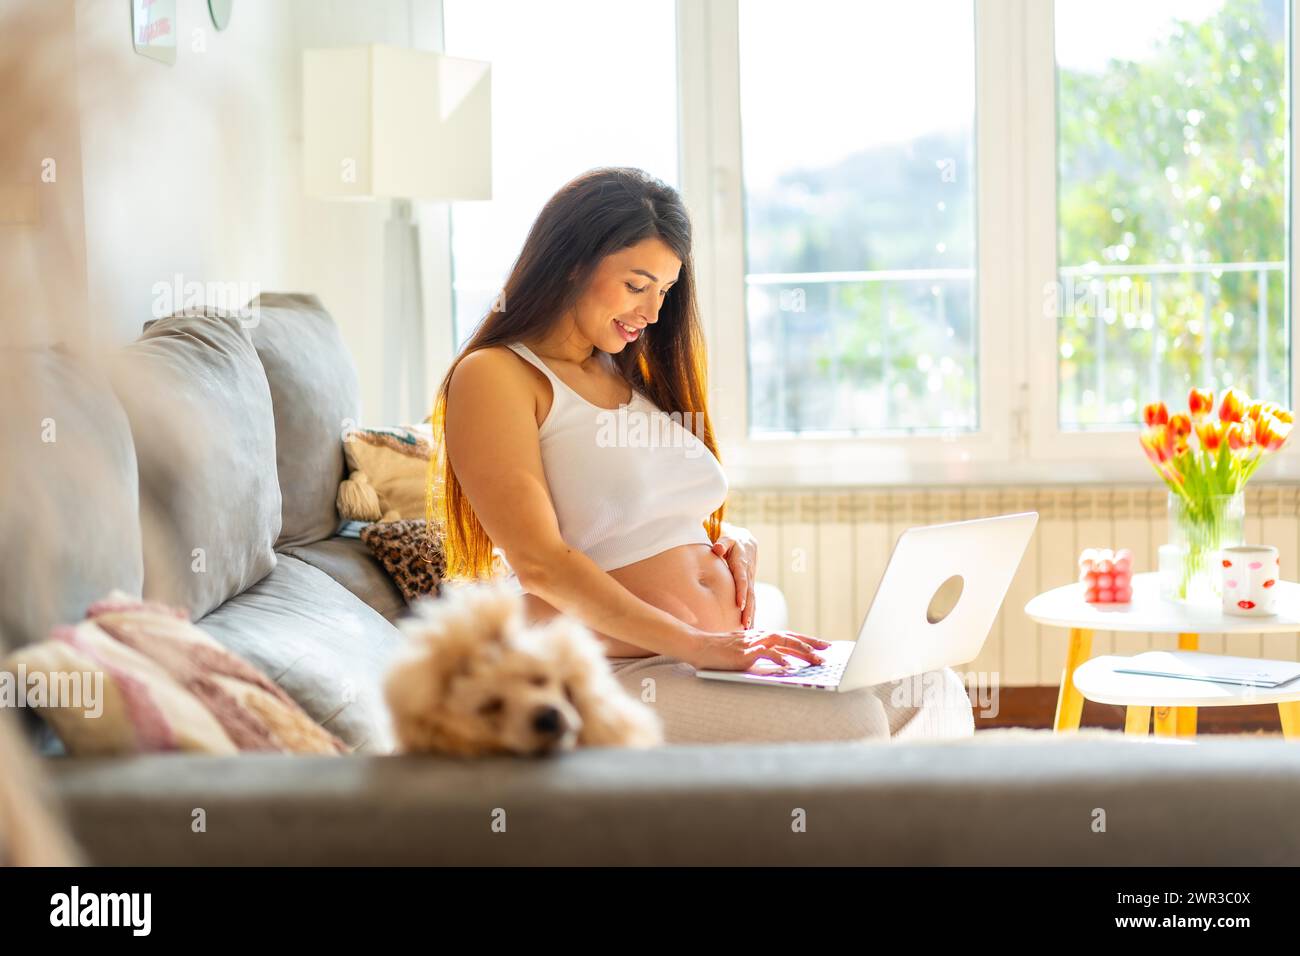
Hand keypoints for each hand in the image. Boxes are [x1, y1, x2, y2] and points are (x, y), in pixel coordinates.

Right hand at [683, 627, 830, 671]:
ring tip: (817, 659)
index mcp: (760, 636)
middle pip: (790, 637)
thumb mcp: (742, 652)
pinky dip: (780, 659)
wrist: (698, 647)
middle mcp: (758, 636)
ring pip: (783, 643)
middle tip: (828, 650)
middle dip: (811, 643)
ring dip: (801, 651)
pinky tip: (790, 666)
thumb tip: (779, 664)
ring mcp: (752, 643)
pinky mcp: (744, 652)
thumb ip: (759, 655)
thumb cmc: (718, 653)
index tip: (821, 645)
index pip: (787, 636)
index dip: (806, 640)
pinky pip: (766, 654)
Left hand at [712, 524, 757, 627]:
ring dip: (751, 615)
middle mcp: (749, 575)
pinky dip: (752, 614)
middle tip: (745, 625)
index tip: (739, 605)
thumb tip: (717, 548)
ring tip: (749, 631)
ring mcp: (751, 582)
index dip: (742, 593)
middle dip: (748, 610)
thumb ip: (723, 542)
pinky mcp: (750, 588)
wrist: (746, 542)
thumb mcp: (727, 538)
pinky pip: (752, 602)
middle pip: (750, 595)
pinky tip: (750, 628)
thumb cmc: (732, 541)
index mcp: (742, 564)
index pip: (742, 580)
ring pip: (753, 600)